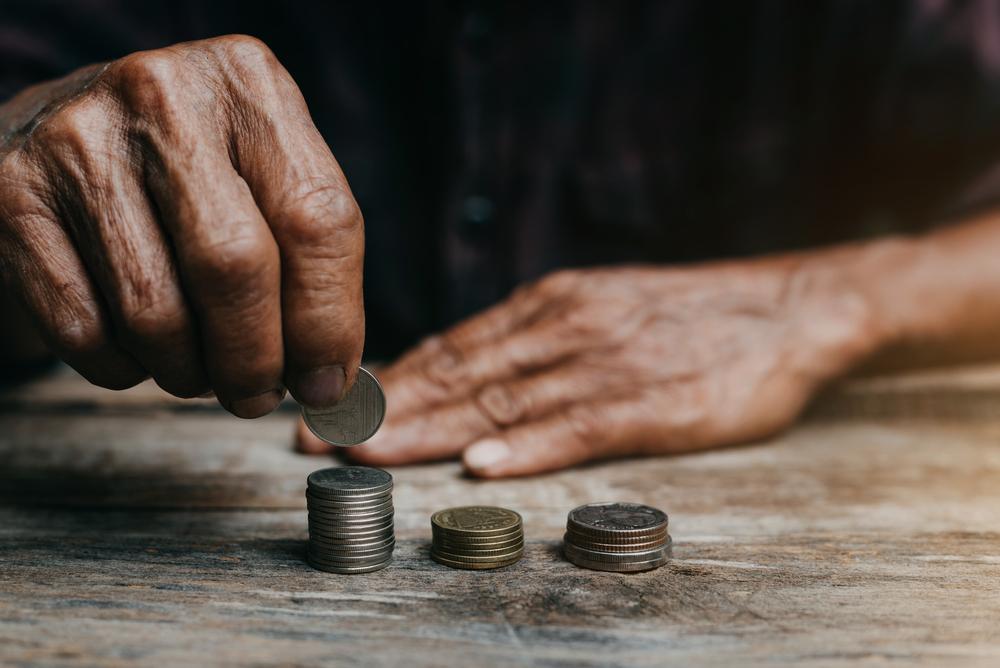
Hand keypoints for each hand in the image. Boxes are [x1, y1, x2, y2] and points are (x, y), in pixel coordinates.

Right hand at [0, 35, 363, 416]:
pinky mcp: (15, 197)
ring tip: (201, 370)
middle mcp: (164, 97)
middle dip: (256, 360)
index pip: (318, 218)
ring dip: (189, 372)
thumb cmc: (187, 172)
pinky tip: (138, 350)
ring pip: (156, 313)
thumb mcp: (262, 176)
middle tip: (258, 396)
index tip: (328, 382)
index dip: (330, 320)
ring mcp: (80, 142)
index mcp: (249, 85)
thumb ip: (309, 259)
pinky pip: (85, 330)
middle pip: (235, 266)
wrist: (58, 133)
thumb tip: (330, 382)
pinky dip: (124, 368)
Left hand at [298, 258, 879, 475]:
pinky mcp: (654, 404)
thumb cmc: (689, 317)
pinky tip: (485, 466)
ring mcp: (607, 364)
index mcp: (550, 306)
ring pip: (503, 401)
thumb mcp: (600, 305)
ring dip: (431, 431)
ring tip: (371, 456)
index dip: (391, 382)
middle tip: (321, 440)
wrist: (787, 307)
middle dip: (386, 411)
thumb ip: (535, 338)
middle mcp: (566, 328)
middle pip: (461, 375)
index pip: (454, 348)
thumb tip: (465, 369)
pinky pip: (581, 427)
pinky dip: (529, 447)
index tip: (338, 409)